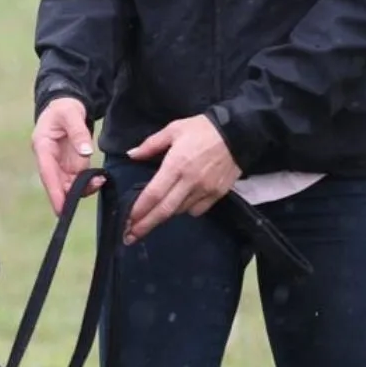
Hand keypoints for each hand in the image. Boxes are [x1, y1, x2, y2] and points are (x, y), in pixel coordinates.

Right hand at [32, 97, 97, 214]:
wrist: (65, 104)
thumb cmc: (64, 108)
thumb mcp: (71, 114)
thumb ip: (78, 132)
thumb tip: (86, 153)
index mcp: (43, 147)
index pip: (47, 173)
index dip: (54, 192)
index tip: (61, 209)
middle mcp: (48, 159)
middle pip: (56, 183)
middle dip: (71, 193)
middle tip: (93, 188)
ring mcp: (58, 163)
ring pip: (67, 184)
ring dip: (81, 188)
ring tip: (99, 181)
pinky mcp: (68, 164)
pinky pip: (75, 179)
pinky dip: (87, 182)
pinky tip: (99, 178)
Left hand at [124, 115, 239, 241]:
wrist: (239, 133)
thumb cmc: (202, 129)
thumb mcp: (173, 129)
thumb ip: (150, 145)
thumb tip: (131, 154)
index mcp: (176, 165)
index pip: (153, 194)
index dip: (139, 210)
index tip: (126, 221)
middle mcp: (190, 182)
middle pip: (164, 210)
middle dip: (145, 225)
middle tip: (130, 237)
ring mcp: (205, 190)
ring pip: (179, 211)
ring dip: (163, 216)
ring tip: (150, 220)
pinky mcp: (218, 194)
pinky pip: (197, 210)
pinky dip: (185, 210)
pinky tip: (178, 205)